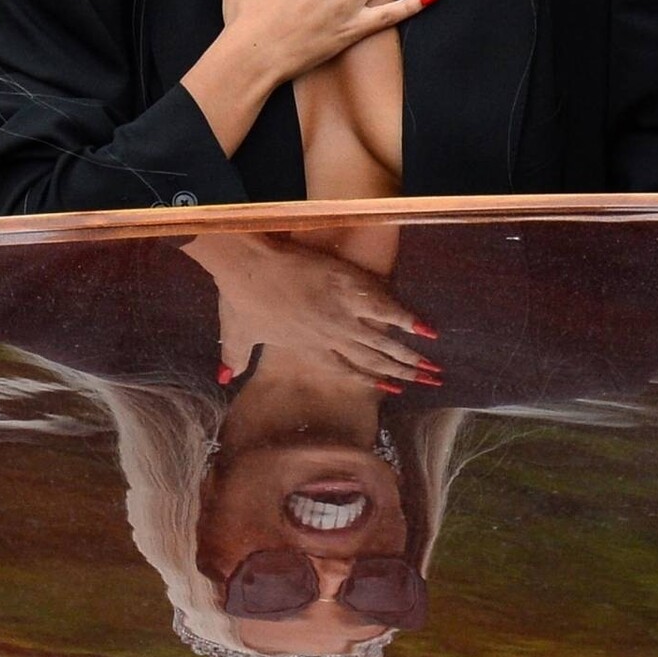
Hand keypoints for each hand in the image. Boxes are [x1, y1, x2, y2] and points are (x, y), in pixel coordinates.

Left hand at [184, 233, 438, 385]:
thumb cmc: (239, 297)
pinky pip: (385, 309)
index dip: (371, 379)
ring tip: (433, 368)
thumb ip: (235, 358)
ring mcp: (342, 316)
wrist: (247, 266)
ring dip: (410, 355)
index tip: (393, 390)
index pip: (347, 369)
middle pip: (373, 359)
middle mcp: (330, 338)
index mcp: (308, 348)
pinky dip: (407, 319)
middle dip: (402, 372)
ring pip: (383, 341)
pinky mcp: (349, 290)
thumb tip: (224, 376)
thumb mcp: (237, 334)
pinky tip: (427, 330)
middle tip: (426, 382)